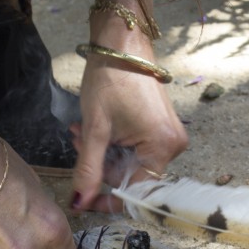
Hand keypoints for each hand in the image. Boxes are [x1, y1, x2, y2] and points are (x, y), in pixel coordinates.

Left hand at [71, 39, 187, 212]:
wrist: (122, 44)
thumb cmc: (110, 80)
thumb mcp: (95, 129)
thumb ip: (88, 170)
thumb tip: (79, 204)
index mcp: (162, 147)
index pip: (136, 191)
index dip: (108, 199)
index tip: (83, 200)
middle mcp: (173, 145)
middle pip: (133, 176)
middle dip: (101, 167)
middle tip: (76, 145)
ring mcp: (169, 135)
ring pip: (131, 162)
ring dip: (104, 153)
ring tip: (80, 131)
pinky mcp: (161, 126)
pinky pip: (137, 148)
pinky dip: (114, 144)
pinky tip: (96, 128)